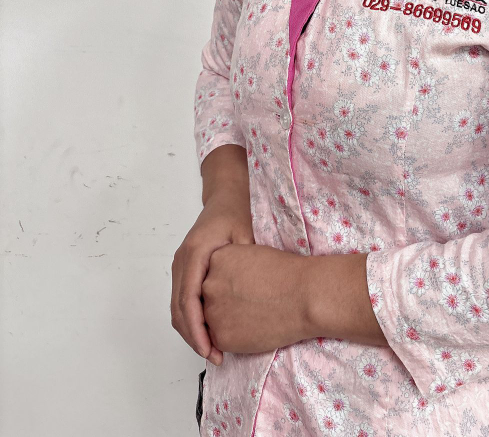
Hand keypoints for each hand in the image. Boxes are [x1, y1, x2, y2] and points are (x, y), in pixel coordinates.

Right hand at [171, 195, 254, 365]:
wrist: (224, 198)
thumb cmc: (236, 214)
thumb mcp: (244, 235)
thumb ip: (242, 263)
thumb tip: (246, 297)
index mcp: (195, 253)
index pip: (189, 299)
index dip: (197, 328)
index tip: (210, 349)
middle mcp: (181, 261)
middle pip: (179, 308)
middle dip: (193, 336)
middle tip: (213, 356)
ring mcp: (180, 265)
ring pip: (177, 307)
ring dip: (191, 331)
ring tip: (212, 350)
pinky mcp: (184, 269)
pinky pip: (182, 300)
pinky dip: (191, 319)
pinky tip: (208, 331)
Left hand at [201, 243, 309, 356]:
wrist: (305, 296)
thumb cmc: (287, 274)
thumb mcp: (252, 254)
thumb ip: (231, 267)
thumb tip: (225, 281)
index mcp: (216, 259)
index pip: (212, 274)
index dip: (229, 283)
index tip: (245, 286)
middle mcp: (208, 285)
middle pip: (209, 298)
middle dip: (225, 302)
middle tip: (250, 302)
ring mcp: (213, 312)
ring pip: (212, 320)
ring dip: (228, 320)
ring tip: (254, 315)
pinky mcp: (221, 337)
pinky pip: (221, 340)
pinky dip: (235, 338)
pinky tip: (254, 327)